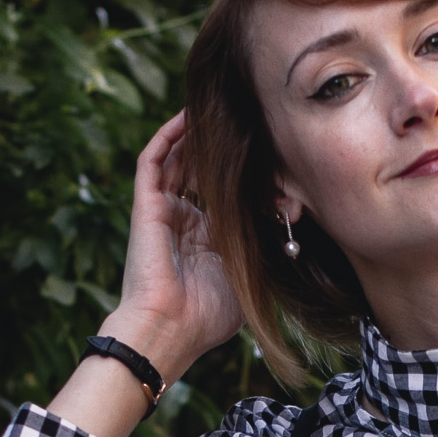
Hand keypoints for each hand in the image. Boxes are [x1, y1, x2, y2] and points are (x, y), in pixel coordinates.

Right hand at [104, 110, 243, 380]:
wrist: (171, 328)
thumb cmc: (208, 315)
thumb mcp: (247, 275)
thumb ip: (263, 244)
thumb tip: (292, 213)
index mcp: (204, 241)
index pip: (221, 195)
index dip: (240, 173)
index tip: (266, 152)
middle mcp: (182, 222)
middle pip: (198, 172)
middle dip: (218, 148)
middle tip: (242, 119)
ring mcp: (162, 212)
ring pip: (176, 160)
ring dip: (193, 134)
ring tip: (214, 108)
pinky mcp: (145, 205)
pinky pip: (153, 160)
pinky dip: (167, 136)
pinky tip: (186, 115)